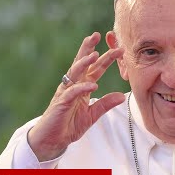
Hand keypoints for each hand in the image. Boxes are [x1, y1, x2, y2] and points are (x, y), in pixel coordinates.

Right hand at [27, 32, 124, 161]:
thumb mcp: (92, 115)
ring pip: (75, 73)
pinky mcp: (61, 103)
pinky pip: (72, 93)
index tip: (119, 49)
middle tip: (98, 35)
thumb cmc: (69, 125)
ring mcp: (66, 92)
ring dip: (85, 63)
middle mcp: (73, 86)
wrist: (52, 140)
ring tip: (95, 54)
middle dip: (89, 48)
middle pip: (82, 63)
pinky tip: (92, 85)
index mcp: (82, 87)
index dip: (106, 58)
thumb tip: (121, 96)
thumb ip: (105, 104)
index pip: (95, 69)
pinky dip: (82, 88)